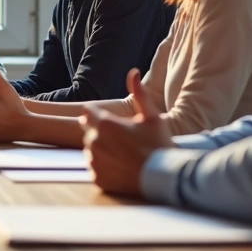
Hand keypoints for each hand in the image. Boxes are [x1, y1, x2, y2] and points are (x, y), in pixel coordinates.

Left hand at [81, 69, 172, 196]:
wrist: (164, 178)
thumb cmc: (159, 145)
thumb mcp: (152, 116)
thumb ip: (139, 93)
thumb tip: (133, 72)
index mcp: (105, 124)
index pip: (88, 111)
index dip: (97, 113)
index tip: (110, 119)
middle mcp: (95, 142)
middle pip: (88, 130)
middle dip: (100, 131)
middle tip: (122, 138)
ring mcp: (95, 162)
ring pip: (90, 150)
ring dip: (101, 149)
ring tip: (123, 153)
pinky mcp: (98, 178)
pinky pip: (94, 168)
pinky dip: (103, 166)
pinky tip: (120, 166)